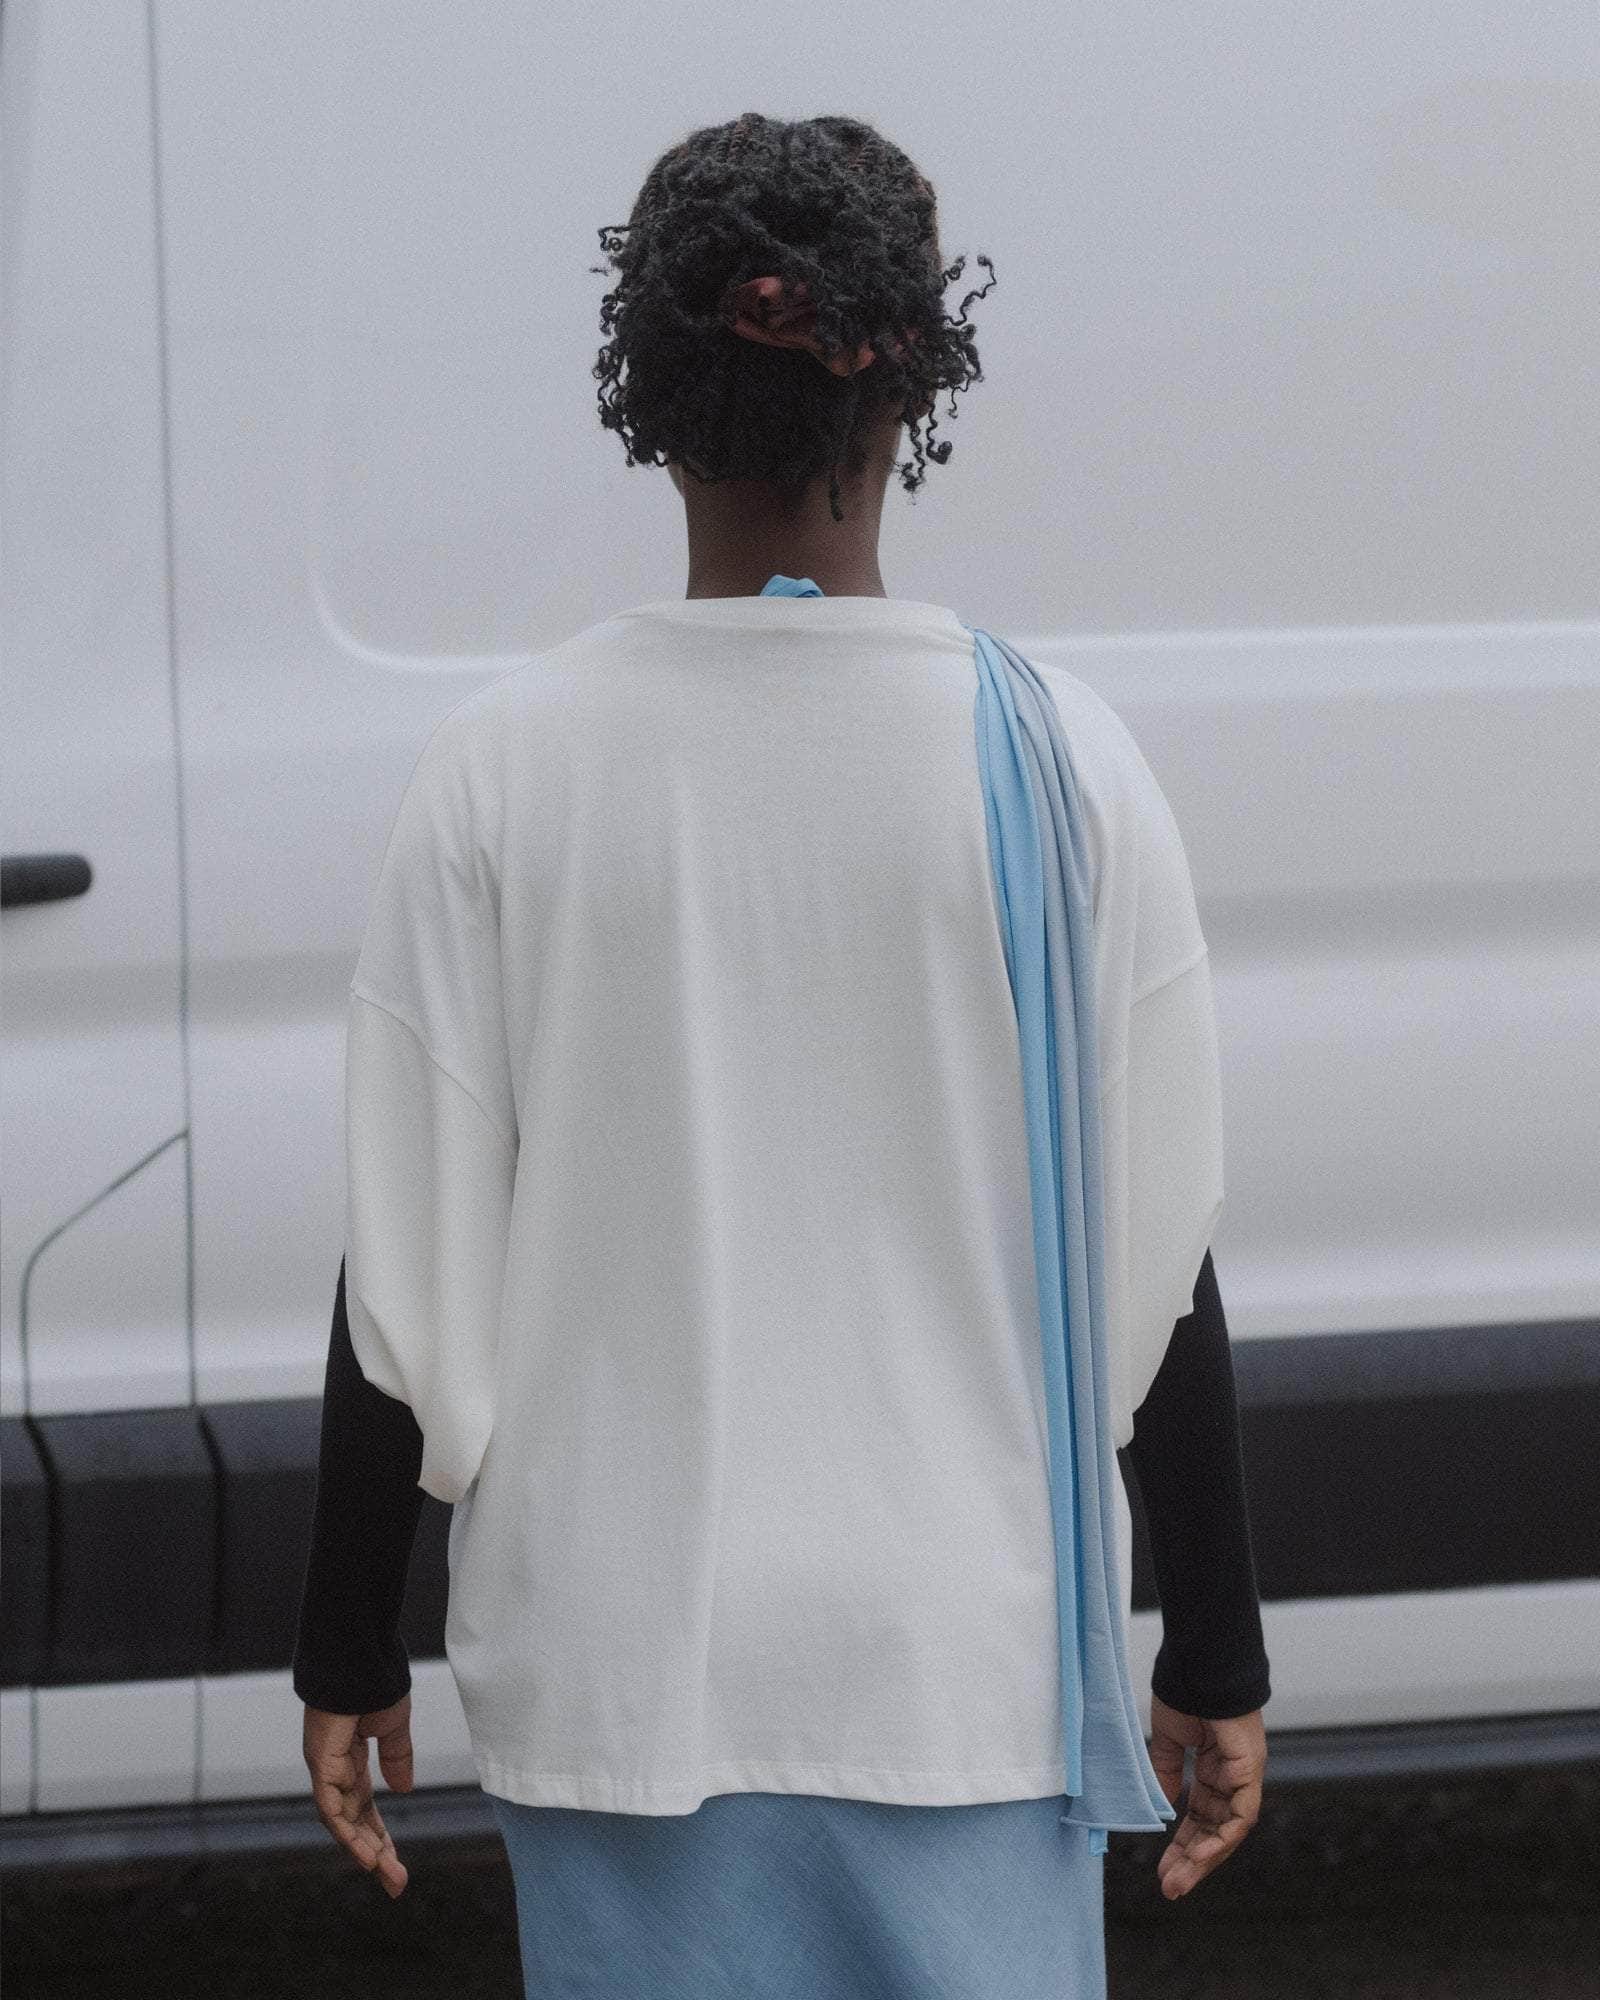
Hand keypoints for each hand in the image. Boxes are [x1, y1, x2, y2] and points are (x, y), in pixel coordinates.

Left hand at [303, 1690, 414, 1896]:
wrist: (359, 1657)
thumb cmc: (374, 1683)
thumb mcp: (394, 1726)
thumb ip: (397, 1758)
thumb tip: (404, 1789)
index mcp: (351, 1761)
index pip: (364, 1809)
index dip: (379, 1836)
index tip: (395, 1863)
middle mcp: (335, 1771)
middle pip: (354, 1823)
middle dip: (375, 1854)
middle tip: (396, 1883)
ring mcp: (325, 1769)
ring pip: (342, 1823)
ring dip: (364, 1851)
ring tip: (387, 1874)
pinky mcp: (320, 1764)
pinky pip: (330, 1807)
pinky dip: (346, 1832)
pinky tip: (365, 1853)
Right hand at [1146, 1691, 1265, 1899]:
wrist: (1198, 1663)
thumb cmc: (1184, 1691)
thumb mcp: (1169, 1740)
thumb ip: (1167, 1774)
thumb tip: (1162, 1808)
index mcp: (1213, 1770)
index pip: (1200, 1819)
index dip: (1183, 1845)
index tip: (1164, 1870)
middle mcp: (1232, 1778)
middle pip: (1214, 1831)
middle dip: (1192, 1862)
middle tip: (1170, 1888)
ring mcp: (1243, 1775)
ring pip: (1229, 1831)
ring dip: (1204, 1859)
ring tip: (1179, 1881)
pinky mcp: (1249, 1769)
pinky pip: (1242, 1814)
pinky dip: (1223, 1837)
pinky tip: (1201, 1855)